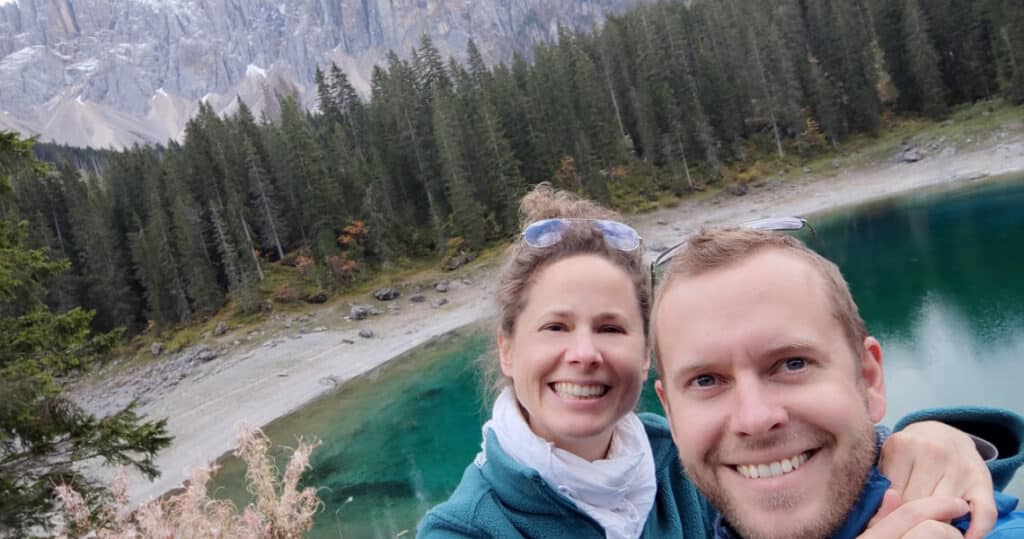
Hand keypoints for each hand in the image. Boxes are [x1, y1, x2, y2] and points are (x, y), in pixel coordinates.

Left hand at [878, 421, 995, 538]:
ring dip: (937, 524)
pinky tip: (963, 537)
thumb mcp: (888, 457)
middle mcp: (933, 452)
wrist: (942, 434)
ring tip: (927, 528)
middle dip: (910, 518)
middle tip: (906, 525)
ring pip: (945, 511)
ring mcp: (960, 466)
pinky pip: (984, 514)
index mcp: (902, 445)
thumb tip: (878, 516)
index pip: (892, 495)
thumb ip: (880, 482)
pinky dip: (975, 531)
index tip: (886, 521)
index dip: (888, 513)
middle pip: (917, 504)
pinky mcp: (983, 479)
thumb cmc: (908, 453)